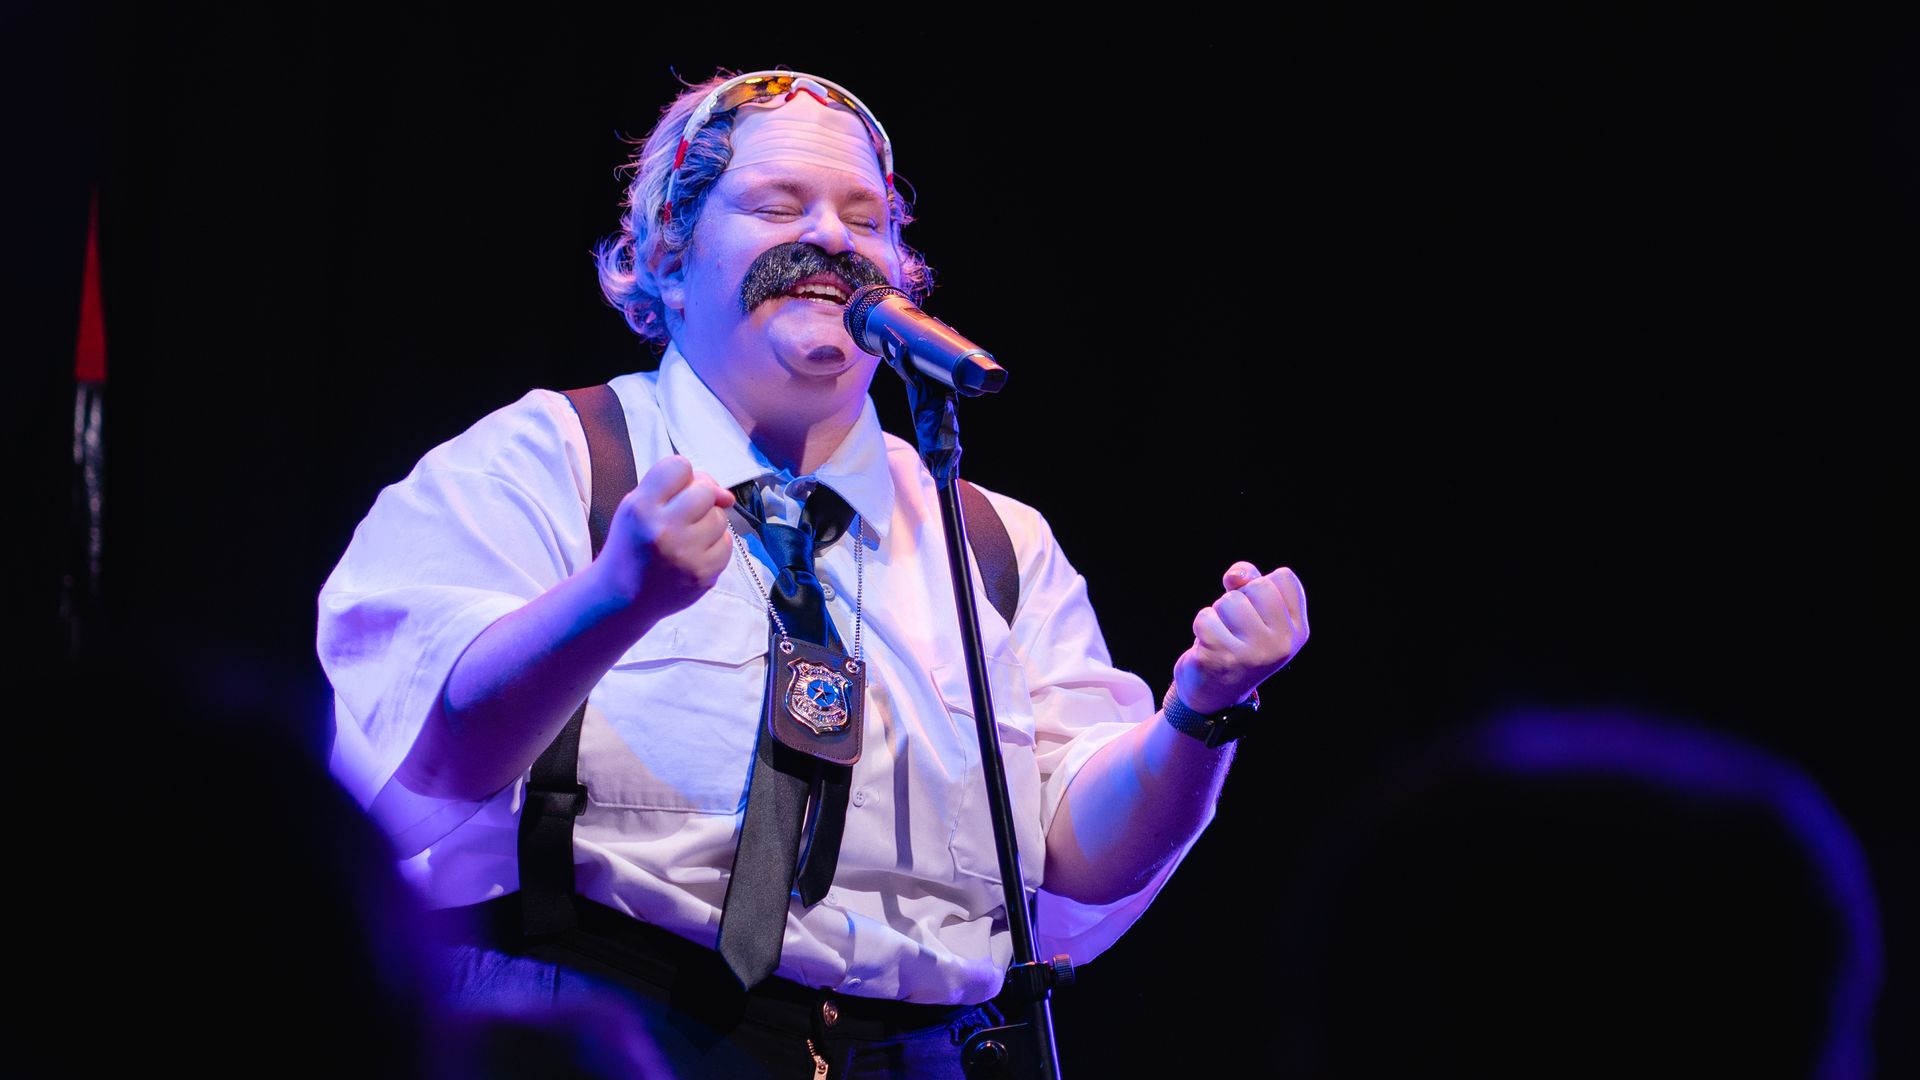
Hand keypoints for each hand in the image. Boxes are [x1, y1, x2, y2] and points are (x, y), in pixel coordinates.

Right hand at [596, 455, 736, 620]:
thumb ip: (676, 487)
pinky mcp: (703, 574)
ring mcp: (686, 554)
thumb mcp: (636, 506)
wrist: (622, 597)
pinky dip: (715, 545)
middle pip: (705, 490)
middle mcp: (663, 529)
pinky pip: (727, 544)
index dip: (680, 477)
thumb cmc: (633, 545)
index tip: (672, 493)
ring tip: (685, 537)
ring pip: (720, 517)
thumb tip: (726, 495)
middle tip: (681, 517)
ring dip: (707, 523)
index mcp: (640, 507)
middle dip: (698, 499)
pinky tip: (694, 553)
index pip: (679, 466)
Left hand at [1172, 562, 1308, 714]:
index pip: (1284, 577)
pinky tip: (1210, 647)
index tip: (1256, 613)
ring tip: (1223, 637)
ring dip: (1218, 614)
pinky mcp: (1222, 659)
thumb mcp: (1253, 610)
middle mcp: (1281, 644)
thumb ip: (1250, 581)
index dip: (1260, 587)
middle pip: (1257, 586)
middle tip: (1236, 627)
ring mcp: (1253, 654)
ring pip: (1228, 601)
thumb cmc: (1236, 641)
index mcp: (1297, 630)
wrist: (1215, 692)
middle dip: (1238, 599)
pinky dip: (1202, 627)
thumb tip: (1235, 576)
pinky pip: (1205, 618)